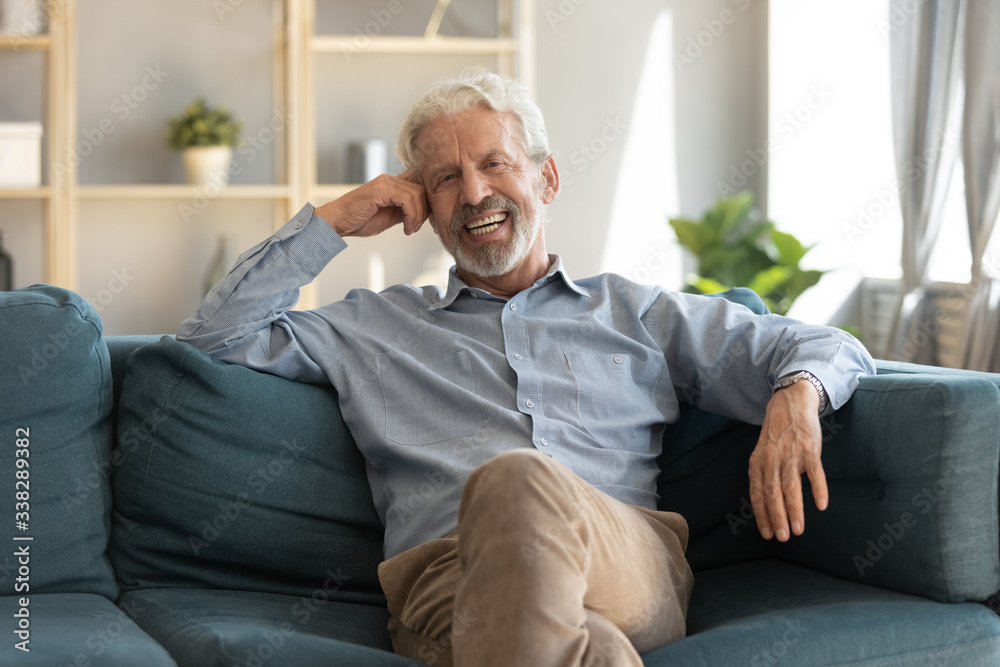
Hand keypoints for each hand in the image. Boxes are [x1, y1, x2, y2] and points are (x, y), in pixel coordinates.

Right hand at [314, 170, 428, 237]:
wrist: (337, 222)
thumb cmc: (359, 220)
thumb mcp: (390, 216)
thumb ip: (405, 211)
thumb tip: (423, 214)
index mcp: (392, 184)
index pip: (420, 184)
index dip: (428, 202)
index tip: (424, 221)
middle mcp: (390, 179)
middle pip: (422, 189)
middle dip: (424, 212)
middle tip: (415, 228)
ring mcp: (385, 183)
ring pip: (417, 194)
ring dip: (418, 216)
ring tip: (409, 229)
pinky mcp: (380, 190)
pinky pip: (407, 199)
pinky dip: (412, 216)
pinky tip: (405, 227)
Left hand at [748, 380, 825, 541]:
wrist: (791, 403)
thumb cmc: (776, 433)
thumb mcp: (762, 452)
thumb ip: (763, 475)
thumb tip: (765, 504)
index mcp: (758, 462)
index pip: (757, 494)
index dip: (762, 515)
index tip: (767, 534)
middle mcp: (772, 460)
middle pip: (772, 493)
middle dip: (777, 517)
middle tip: (782, 538)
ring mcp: (791, 454)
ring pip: (791, 486)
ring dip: (794, 510)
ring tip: (798, 530)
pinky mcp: (810, 449)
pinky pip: (814, 472)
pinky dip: (818, 489)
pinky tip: (821, 505)